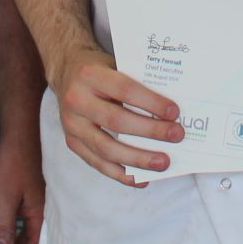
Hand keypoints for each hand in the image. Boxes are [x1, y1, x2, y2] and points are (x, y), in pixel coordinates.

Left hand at [0, 124, 44, 243]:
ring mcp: (39, 199)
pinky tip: (13, 234)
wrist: (22, 126)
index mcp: (39, 214)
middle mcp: (44, 209)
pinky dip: (19, 232)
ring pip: (31, 232)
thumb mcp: (4, 197)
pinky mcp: (33, 191)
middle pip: (34, 243)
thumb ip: (3, 229)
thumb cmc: (13, 160)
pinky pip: (27, 220)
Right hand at [53, 45, 182, 185]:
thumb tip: (169, 109)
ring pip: (106, 148)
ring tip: (162, 162)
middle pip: (117, 121)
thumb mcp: (114, 64)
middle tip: (176, 136)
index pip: (125, 90)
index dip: (151, 102)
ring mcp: (72, 124)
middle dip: (150, 131)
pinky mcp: (72, 142)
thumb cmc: (99, 68)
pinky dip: (120, 174)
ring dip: (138, 158)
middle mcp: (77, 100)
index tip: (174, 112)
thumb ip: (136, 82)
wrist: (66, 71)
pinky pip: (97, 163)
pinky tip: (141, 179)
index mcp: (90, 74)